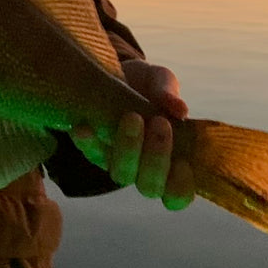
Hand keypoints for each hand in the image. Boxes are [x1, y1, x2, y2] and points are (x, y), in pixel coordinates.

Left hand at [71, 59, 196, 210]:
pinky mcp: (95, 151)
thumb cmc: (150, 86)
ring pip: (122, 175)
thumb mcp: (162, 81)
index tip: (183, 163)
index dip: (181, 187)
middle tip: (160, 122)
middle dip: (156, 159)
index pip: (179, 194)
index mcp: (173, 161)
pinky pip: (91, 154)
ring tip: (132, 117)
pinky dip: (88, 143)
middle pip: (150, 187)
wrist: (117, 73)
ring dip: (128, 149)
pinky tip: (84, 126)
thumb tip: (180, 110)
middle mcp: (145, 170)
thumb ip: (169, 94)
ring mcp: (119, 163)